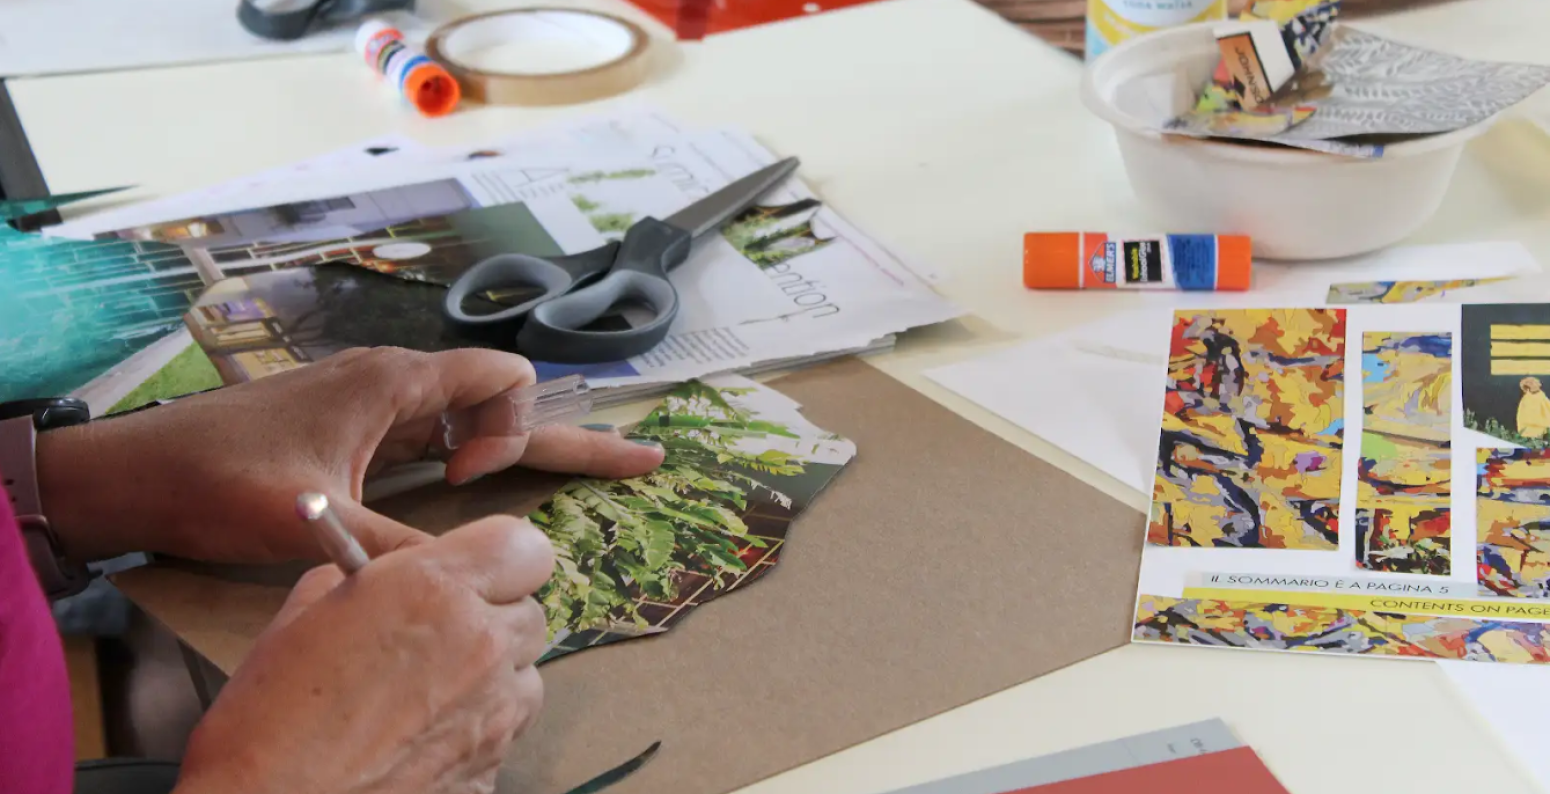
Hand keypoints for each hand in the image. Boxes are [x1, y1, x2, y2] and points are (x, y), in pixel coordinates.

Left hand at [36, 347, 663, 562]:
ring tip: (575, 478)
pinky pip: (435, 440)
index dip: (509, 429)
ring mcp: (376, 411)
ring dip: (514, 449)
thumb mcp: (315, 520)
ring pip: (473, 422)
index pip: (500, 377)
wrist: (137, 474)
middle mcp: (394, 387)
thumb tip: (467, 581)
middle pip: (504, 402)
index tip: (466, 480)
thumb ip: (398, 548)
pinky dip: (471, 459)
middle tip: (644, 460)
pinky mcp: (357, 436)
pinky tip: (479, 485)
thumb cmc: (217, 478)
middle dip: (572, 435)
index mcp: (393, 383)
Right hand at [175, 515, 552, 793]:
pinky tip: (421, 737)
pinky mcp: (491, 770)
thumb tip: (394, 568)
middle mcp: (481, 646)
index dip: (498, 556)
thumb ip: (370, 574)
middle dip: (492, 616)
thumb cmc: (269, 718)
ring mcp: (495, 714)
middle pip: (529, 612)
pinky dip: (476, 728)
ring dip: (492, 675)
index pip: (524, 545)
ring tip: (428, 690)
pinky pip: (505, 732)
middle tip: (440, 631)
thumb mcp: (310, 610)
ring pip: (526, 675)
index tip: (472, 569)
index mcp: (436, 590)